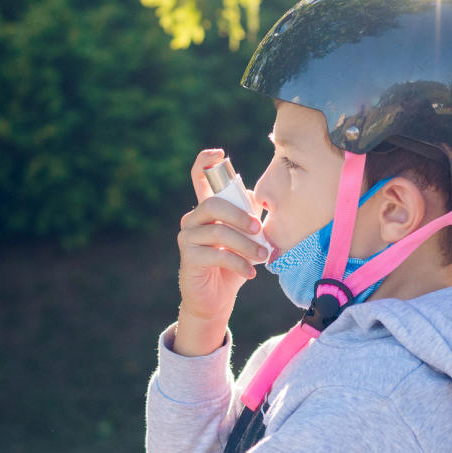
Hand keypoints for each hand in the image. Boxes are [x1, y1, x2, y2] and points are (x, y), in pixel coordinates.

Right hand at [175, 149, 269, 355]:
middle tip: (258, 228)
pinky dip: (239, 264)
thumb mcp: (246, 238)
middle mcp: (193, 219)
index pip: (199, 178)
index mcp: (207, 209)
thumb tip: (256, 198)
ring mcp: (188, 238)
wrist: (217, 299)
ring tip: (263, 256)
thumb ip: (249, 217)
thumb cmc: (233, 265)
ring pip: (218, 231)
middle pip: (213, 204)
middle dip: (240, 215)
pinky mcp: (189, 258)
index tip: (219, 153)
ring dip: (246, 244)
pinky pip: (217, 254)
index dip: (205, 162)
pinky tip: (250, 274)